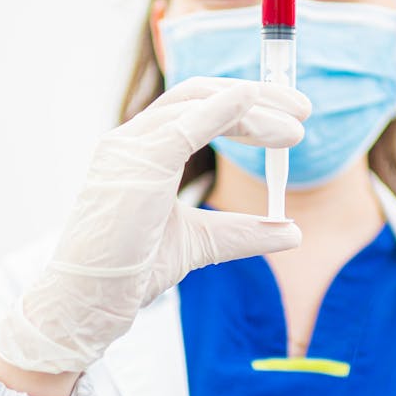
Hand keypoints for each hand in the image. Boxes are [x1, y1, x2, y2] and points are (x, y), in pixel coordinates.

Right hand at [0, 77, 310, 372]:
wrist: (91, 300)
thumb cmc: (131, 268)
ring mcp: (130, 148)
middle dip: (258, 96)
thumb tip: (292, 231)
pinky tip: (249, 100)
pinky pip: (184, 126)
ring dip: (253, 109)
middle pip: (202, 95)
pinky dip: (220, 109)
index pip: (201, 108)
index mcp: (144, 150)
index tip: (293, 118)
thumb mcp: (201, 243)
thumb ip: (243, 233)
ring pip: (199, 103)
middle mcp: (134, 140)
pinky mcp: (136, 164)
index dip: (248, 106)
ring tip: (295, 129)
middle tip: (305, 109)